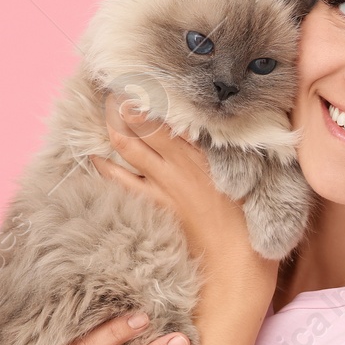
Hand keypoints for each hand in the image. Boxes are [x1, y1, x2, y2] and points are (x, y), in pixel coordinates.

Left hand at [90, 92, 276, 304]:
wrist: (236, 264)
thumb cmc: (249, 220)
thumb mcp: (247, 177)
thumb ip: (227, 150)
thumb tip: (210, 129)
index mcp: (203, 154)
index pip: (167, 115)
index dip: (147, 95)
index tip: (137, 80)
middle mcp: (178, 165)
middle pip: (140, 125)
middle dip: (123, 106)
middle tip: (114, 91)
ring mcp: (162, 187)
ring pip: (127, 147)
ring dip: (113, 128)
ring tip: (106, 113)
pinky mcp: (154, 207)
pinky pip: (121, 181)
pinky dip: (105, 166)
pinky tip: (96, 158)